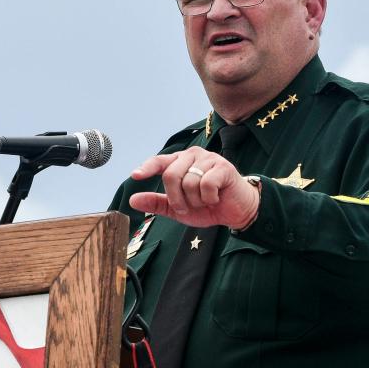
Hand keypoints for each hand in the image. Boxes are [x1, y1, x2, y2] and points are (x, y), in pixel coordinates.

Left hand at [128, 146, 259, 228]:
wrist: (235, 212)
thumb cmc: (206, 206)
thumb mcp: (177, 208)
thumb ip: (156, 203)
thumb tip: (133, 200)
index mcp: (179, 163)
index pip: (159, 161)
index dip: (147, 168)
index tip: (136, 175)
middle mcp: (192, 156)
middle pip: (170, 176)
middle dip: (176, 199)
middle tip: (187, 207)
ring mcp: (208, 159)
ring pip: (188, 182)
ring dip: (195, 201)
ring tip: (204, 201)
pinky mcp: (222, 166)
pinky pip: (206, 185)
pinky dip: (209, 198)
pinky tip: (216, 197)